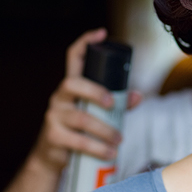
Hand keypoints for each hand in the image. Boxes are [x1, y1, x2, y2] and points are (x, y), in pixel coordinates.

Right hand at [29, 28, 141, 172]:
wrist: (54, 158)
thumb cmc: (80, 130)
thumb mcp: (98, 114)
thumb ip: (119, 104)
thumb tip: (138, 95)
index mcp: (72, 86)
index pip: (73, 57)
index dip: (85, 42)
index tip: (101, 34)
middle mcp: (60, 97)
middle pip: (73, 84)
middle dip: (96, 92)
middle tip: (114, 105)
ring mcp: (54, 115)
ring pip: (80, 118)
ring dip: (104, 130)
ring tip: (120, 140)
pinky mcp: (53, 136)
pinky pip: (77, 140)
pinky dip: (97, 148)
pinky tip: (110, 153)